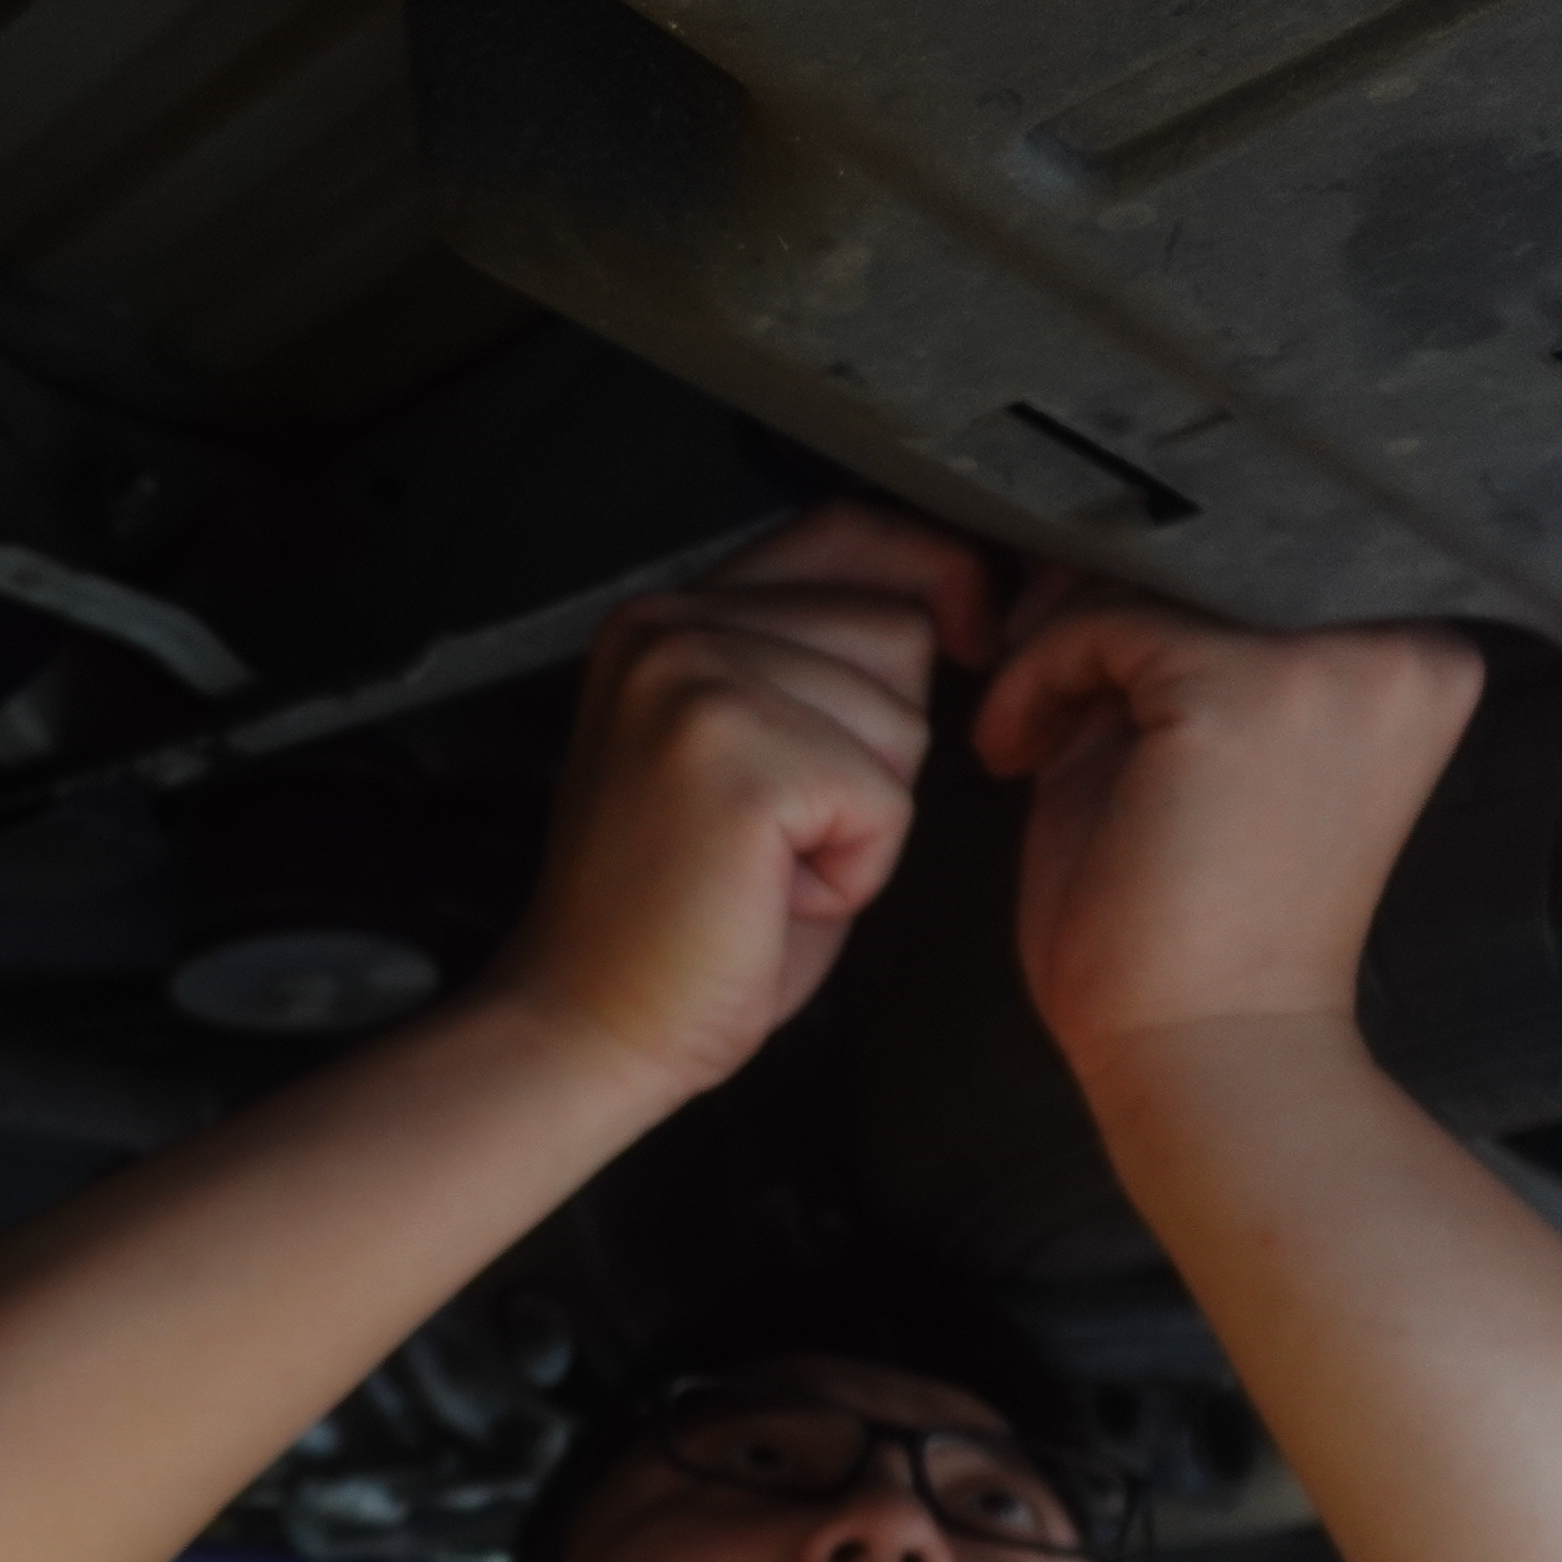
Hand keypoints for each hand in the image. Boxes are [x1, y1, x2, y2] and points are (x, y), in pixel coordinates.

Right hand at [485, 502, 996, 1098]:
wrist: (588, 1030)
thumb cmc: (673, 920)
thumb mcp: (746, 753)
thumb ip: (811, 662)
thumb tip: (952, 599)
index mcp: (664, 619)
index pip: (844, 531)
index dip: (931, 577)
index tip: (974, 636)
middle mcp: (669, 630)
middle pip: (895, 627)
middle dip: (881, 743)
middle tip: (782, 831)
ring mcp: (696, 686)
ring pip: (903, 717)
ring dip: (866, 814)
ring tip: (768, 865)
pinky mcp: (735, 762)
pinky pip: (887, 801)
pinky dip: (856, 871)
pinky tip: (772, 897)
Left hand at [971, 580, 1482, 1072]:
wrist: (1203, 1055)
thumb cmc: (1188, 932)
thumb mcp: (1183, 755)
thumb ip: (1153, 658)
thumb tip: (1066, 563)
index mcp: (1416, 663)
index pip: (1252, 568)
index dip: (1138, 598)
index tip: (1068, 673)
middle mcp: (1402, 648)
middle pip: (1205, 560)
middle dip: (1090, 608)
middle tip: (1027, 692)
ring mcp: (1331, 663)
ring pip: (1146, 584)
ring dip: (1054, 651)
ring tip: (1024, 745)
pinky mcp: (1244, 689)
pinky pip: (1099, 628)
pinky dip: (1033, 682)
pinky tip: (1011, 758)